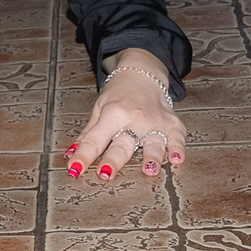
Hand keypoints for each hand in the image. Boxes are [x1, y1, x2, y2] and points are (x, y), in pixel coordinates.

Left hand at [66, 53, 185, 180]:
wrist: (142, 74)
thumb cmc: (119, 95)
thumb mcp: (99, 109)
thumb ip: (88, 135)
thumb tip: (71, 155)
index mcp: (113, 114)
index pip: (95, 139)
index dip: (84, 156)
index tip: (74, 170)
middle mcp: (135, 118)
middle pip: (123, 144)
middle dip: (113, 160)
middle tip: (105, 175)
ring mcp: (155, 122)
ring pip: (153, 144)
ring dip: (151, 157)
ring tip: (148, 170)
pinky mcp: (173, 124)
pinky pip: (177, 138)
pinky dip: (178, 148)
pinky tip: (177, 158)